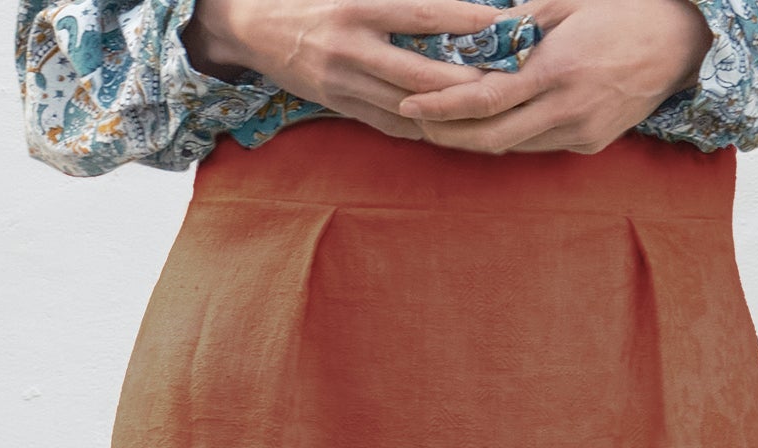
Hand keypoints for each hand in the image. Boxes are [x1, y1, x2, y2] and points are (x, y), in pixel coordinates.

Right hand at [183, 0, 527, 141]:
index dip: (463, 21)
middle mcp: (351, 48)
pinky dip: (418, 124)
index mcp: (358, 7)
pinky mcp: (336, 105)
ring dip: (446, 111)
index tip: (500, 23)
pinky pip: (386, 122)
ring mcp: (342, 83)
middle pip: (420, 73)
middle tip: (505, 83)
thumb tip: (444, 5)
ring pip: (405, 105)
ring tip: (485, 110)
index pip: (422, 13)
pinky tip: (447, 125)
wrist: (251, 27)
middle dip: (464, 81)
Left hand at [395, 0, 713, 151]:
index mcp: (558, 68)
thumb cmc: (623, 8)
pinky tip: (490, 123)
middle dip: (447, 134)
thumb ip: (518, 26)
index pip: (485, 99)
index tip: (410, 103)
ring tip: (443, 121)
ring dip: (474, 138)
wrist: (683, 41)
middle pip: (489, 139)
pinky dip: (509, 136)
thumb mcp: (569, 2)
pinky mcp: (590, 144)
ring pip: (511, 148)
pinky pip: (537, 146)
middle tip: (416, 121)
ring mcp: (580, 132)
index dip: (442, 106)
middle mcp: (567, 108)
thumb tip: (468, 38)